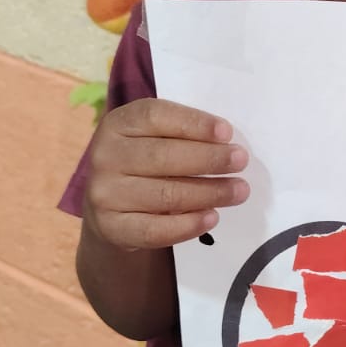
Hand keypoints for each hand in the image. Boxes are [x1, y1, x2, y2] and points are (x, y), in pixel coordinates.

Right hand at [84, 98, 249, 251]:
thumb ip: (180, 135)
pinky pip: (155, 229)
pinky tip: (212, 217)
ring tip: (238, 191)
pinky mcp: (111, 227)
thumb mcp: (151, 138)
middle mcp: (105, 156)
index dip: (193, 123)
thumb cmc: (142, 165)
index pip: (155, 117)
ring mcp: (104, 194)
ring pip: (165, 194)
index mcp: (117, 124)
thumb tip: (226, 144)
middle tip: (240, 162)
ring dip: (209, 193)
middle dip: (209, 159)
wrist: (109, 209)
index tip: (226, 132)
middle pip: (162, 156)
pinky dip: (188, 225)